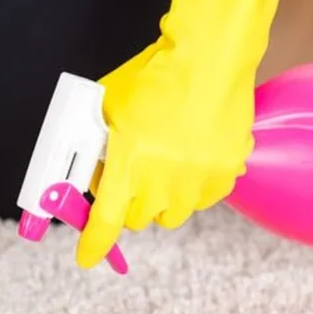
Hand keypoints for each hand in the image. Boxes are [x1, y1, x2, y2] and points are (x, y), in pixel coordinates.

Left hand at [75, 36, 255, 268]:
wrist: (209, 56)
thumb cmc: (152, 76)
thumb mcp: (106, 108)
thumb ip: (97, 146)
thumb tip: (94, 173)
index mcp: (129, 164)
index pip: (106, 222)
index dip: (94, 244)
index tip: (86, 257)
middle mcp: (163, 180)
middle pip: (138, 219)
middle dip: (128, 202)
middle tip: (129, 174)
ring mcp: (198, 180)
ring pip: (172, 214)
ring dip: (161, 198)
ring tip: (163, 163)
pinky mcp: (226, 174)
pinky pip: (202, 199)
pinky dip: (193, 188)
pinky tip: (190, 158)